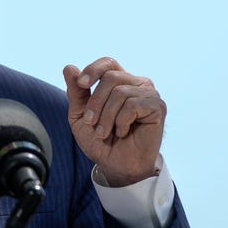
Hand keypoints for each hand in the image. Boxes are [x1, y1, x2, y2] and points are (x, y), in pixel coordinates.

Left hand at [63, 58, 164, 186]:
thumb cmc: (101, 140)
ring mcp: (149, 94)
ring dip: (107, 116)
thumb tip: (69, 67)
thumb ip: (76, 93)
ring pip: (120, 92)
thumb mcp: (81, 116)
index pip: (108, 62)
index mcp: (119, 82)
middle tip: (92, 122)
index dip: (94, 69)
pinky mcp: (158, 107)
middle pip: (111, 77)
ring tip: (105, 132)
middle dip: (96, 102)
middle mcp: (136, 83)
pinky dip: (121, 121)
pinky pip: (133, 105)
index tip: (81, 84)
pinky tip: (122, 132)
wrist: (116, 165)